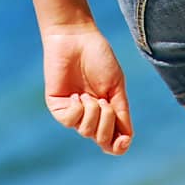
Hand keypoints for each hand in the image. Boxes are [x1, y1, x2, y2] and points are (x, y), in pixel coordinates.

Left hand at [41, 22, 133, 155]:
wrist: (77, 37)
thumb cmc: (99, 57)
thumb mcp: (116, 86)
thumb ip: (121, 113)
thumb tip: (126, 141)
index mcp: (106, 112)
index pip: (112, 141)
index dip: (119, 146)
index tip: (124, 140)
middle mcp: (89, 116)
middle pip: (102, 140)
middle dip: (107, 122)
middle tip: (104, 100)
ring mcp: (73, 112)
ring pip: (86, 131)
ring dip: (93, 112)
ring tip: (88, 94)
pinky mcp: (57, 107)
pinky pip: (69, 121)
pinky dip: (77, 110)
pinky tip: (77, 95)